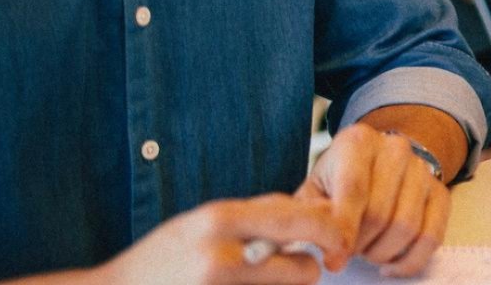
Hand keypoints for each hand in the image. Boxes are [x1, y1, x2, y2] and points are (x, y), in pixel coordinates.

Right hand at [90, 193, 341, 284]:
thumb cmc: (158, 262)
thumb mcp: (197, 225)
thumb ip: (248, 219)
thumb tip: (302, 212)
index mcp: (218, 219)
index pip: (295, 215)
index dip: (324, 226)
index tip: (333, 235)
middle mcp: (220, 256)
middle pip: (303, 267)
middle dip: (311, 271)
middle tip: (305, 270)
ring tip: (266, 283)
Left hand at [296, 123, 449, 276]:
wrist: (374, 164)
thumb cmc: (337, 180)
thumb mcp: (314, 190)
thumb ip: (313, 215)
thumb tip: (326, 244)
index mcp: (358, 141)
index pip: (354, 190)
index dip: (343, 230)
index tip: (333, 260)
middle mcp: (395, 149)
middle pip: (380, 213)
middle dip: (360, 244)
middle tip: (347, 250)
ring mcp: (422, 170)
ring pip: (406, 227)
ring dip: (381, 252)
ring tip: (366, 250)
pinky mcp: (440, 192)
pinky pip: (432, 237)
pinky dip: (410, 261)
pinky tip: (390, 264)